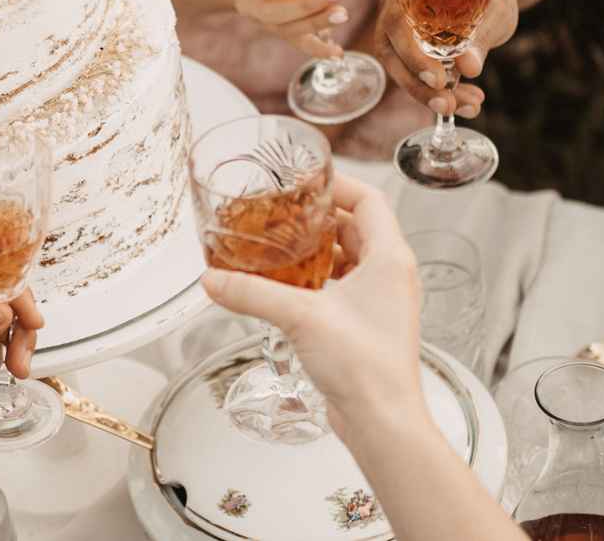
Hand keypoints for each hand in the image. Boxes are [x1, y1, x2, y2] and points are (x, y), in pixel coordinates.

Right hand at [200, 175, 424, 440]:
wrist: (381, 420)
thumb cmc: (365, 366)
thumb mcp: (300, 316)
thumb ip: (252, 293)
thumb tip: (213, 279)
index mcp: (390, 258)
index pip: (370, 200)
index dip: (338, 185)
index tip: (304, 183)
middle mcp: (390, 275)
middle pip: (356, 227)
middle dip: (318, 219)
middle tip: (282, 213)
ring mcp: (380, 302)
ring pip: (348, 259)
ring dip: (315, 250)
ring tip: (279, 247)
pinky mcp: (365, 325)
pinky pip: (341, 288)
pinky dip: (315, 280)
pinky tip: (285, 288)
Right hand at [229, 0, 348, 58]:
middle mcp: (250, 4)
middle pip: (275, 12)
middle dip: (309, 4)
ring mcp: (263, 21)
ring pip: (287, 29)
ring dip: (317, 22)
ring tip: (343, 14)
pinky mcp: (278, 31)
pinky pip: (296, 43)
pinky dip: (318, 50)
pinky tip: (337, 53)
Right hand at [375, 0, 520, 117]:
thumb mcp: (493, 5)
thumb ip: (480, 34)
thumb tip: (469, 68)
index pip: (397, 24)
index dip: (413, 56)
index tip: (438, 80)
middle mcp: (397, 13)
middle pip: (395, 56)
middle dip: (420, 87)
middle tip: (447, 106)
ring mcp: (404, 36)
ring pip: (407, 72)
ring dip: (435, 95)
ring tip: (471, 106)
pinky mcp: (419, 55)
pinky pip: (424, 78)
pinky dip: (447, 93)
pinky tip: (470, 103)